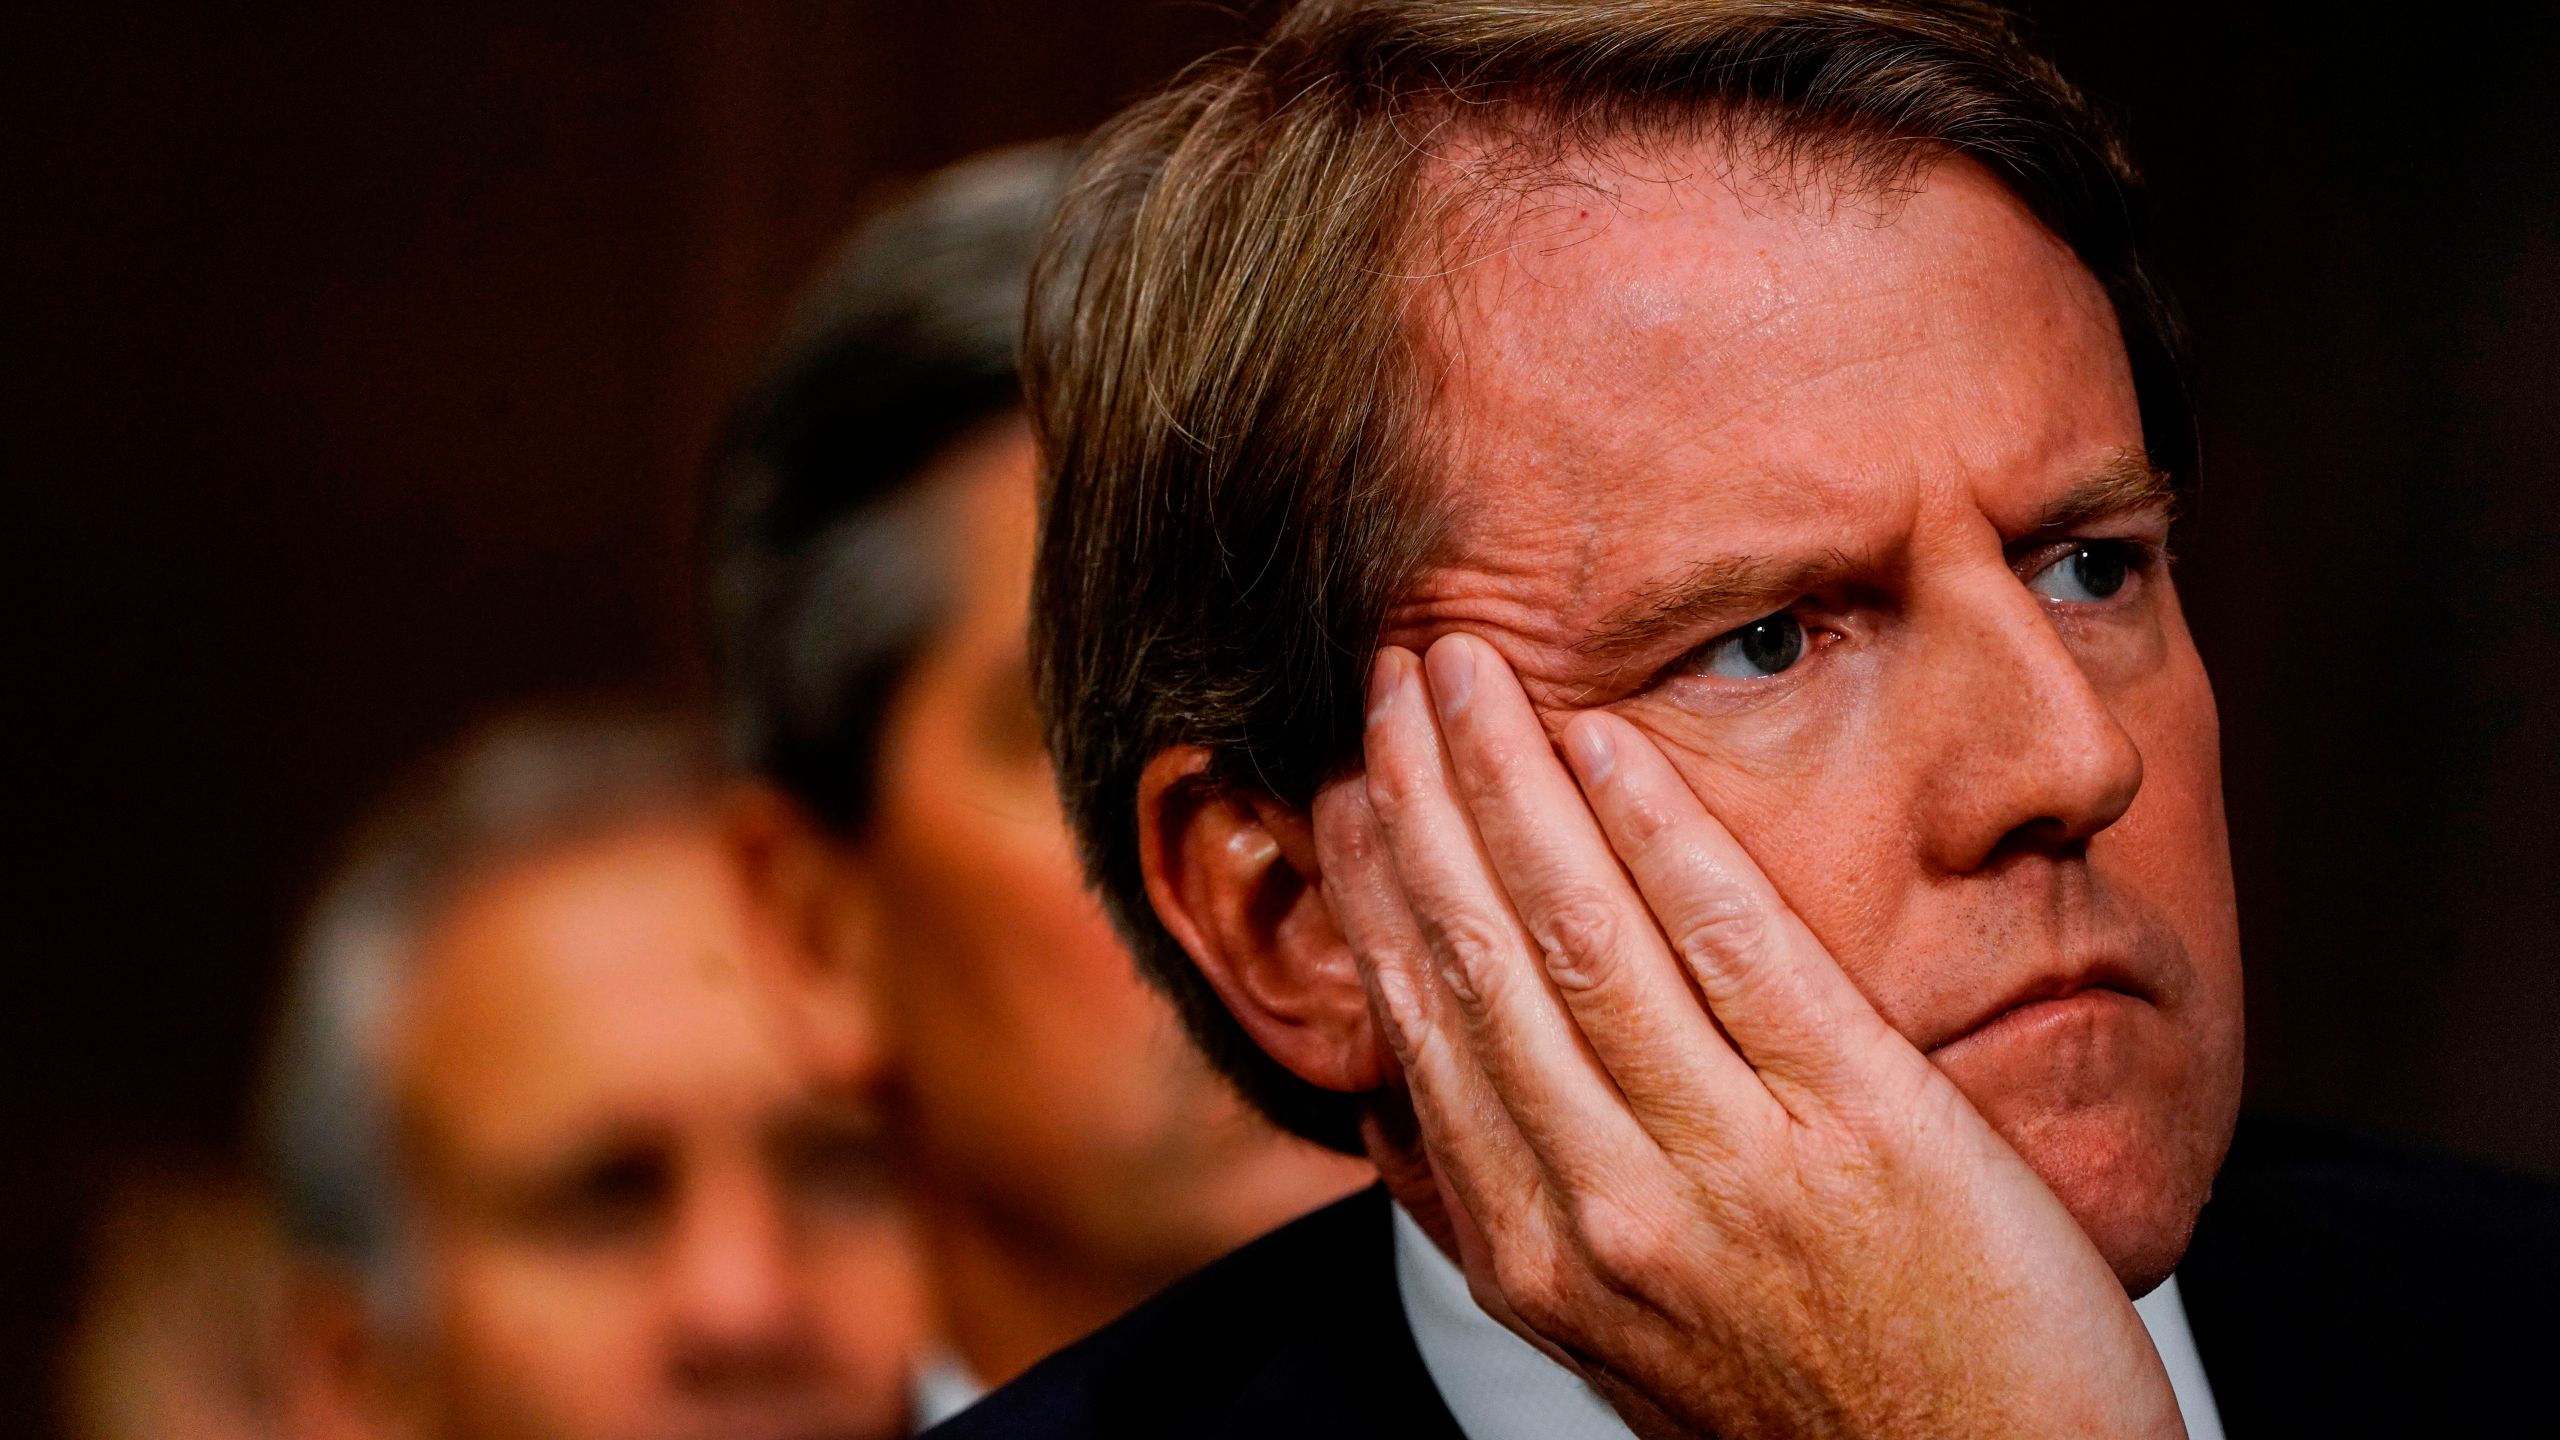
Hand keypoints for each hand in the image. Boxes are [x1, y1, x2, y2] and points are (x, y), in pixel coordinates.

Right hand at [1314, 635, 2182, 1438]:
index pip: (1424, 1032)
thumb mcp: (1628, 1346)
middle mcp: (1608, 1212)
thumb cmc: (1824, 1419)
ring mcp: (1730, 1167)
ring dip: (1507, 781)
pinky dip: (1656, 828)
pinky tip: (1608, 739)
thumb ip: (1530, 1216)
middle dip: (1422, 802)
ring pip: (1579, 933)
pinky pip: (1732, 943)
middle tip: (1393, 680)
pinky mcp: (1860, 1124)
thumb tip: (1419, 1112)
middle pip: (1480, 961)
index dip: (1376, 891)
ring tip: (1465, 673)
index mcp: (1541, 1262)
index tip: (1353, 790)